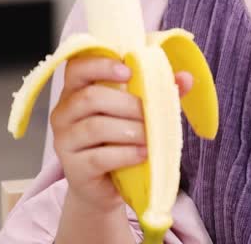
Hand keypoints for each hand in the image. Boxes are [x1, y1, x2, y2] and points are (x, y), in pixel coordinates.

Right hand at [51, 54, 192, 214]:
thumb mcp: (138, 112)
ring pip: (95, 127)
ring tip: (149, 136)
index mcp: (76, 90)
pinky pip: (99, 157)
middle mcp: (64, 113)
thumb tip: (186, 77)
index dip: (100, 65)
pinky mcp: (74, 168)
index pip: (77, 67)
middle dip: (127, 104)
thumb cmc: (120, 140)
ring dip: (130, 130)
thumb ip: (159, 92)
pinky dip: (126, 154)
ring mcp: (65, 141)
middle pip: (90, 97)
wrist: (106, 186)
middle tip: (149, 112)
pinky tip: (142, 153)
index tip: (129, 70)